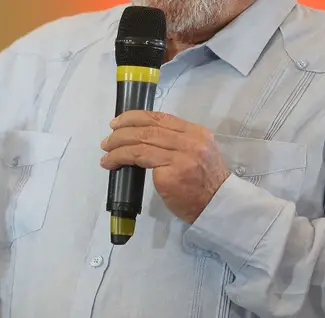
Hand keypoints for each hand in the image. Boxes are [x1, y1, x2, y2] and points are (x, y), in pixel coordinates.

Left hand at [99, 110, 229, 223]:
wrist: (217, 208)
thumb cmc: (203, 184)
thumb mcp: (197, 153)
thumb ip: (176, 142)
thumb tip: (141, 135)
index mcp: (196, 132)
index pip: (161, 117)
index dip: (135, 117)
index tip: (119, 122)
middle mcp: (190, 141)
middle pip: (148, 128)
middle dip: (122, 130)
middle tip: (108, 138)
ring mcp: (180, 156)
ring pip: (140, 141)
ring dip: (117, 145)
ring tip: (106, 150)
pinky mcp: (170, 172)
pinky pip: (138, 158)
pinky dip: (120, 158)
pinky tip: (111, 163)